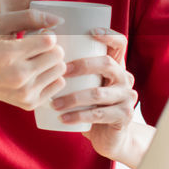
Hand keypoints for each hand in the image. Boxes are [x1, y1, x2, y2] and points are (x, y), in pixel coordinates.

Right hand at [0, 9, 68, 111]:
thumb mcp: (1, 24)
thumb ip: (29, 17)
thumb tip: (58, 21)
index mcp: (9, 54)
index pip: (49, 41)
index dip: (46, 35)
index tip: (36, 37)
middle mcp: (18, 76)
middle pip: (58, 55)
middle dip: (51, 49)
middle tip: (37, 50)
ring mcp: (25, 92)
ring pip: (61, 70)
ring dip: (52, 63)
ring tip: (35, 62)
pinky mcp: (30, 103)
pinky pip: (59, 84)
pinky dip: (51, 77)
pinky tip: (36, 75)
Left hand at [50, 28, 139, 159]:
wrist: (107, 136)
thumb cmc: (88, 105)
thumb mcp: (84, 84)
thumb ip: (72, 69)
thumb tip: (42, 48)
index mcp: (116, 65)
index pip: (119, 43)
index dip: (109, 35)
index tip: (91, 32)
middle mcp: (125, 77)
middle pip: (107, 63)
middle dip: (81, 65)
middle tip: (60, 73)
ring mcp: (127, 97)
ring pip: (98, 93)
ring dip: (73, 98)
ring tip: (53, 104)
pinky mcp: (124, 116)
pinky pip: (99, 114)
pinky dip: (78, 116)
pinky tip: (63, 118)